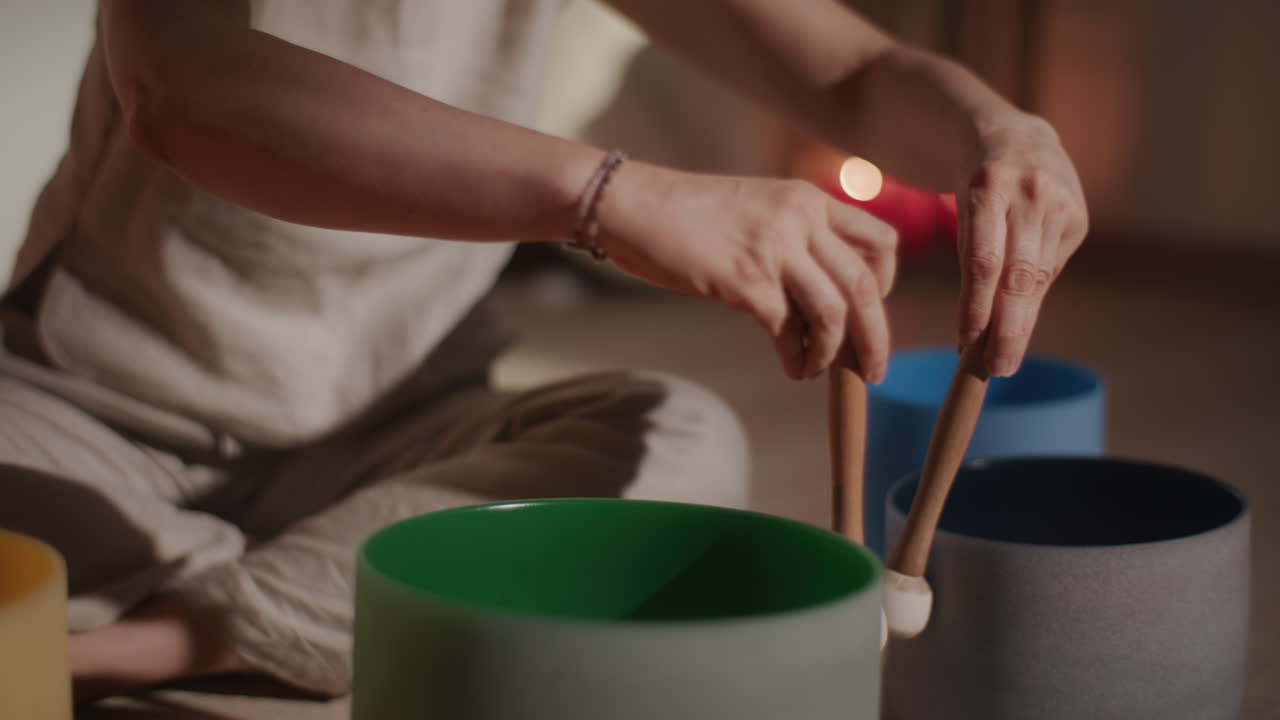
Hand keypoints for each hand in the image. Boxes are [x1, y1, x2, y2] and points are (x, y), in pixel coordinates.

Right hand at [597, 161, 897, 381]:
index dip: (886, 284)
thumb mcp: (755, 211)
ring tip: (817, 370)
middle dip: (876, 336)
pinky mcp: (746, 279)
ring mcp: (775, 247)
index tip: (868, 310)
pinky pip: (791, 330)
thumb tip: (820, 299)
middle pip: (867, 285)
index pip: (882, 241)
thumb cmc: (684, 215)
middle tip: (876, 370)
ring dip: (834, 353)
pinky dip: (798, 358)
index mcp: (808, 198)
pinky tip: (791, 368)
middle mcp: (800, 218)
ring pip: (836, 311)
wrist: (631, 204)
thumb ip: (793, 239)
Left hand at [956, 116, 1087, 375]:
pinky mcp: (1078, 217)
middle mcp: (1032, 193)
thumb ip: (971, 254)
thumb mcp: (961, 201)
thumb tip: (975, 327)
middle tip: (995, 369)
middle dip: (1007, 328)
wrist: (1020, 134)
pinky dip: (1032, 300)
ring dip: (1020, 323)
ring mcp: (1061, 204)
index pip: (984, 260)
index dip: (976, 307)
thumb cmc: (978, 178)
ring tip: (1003, 358)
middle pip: (1018, 275)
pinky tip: (1020, 324)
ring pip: (1037, 278)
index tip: (965, 344)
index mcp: (992, 184)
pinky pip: (1050, 269)